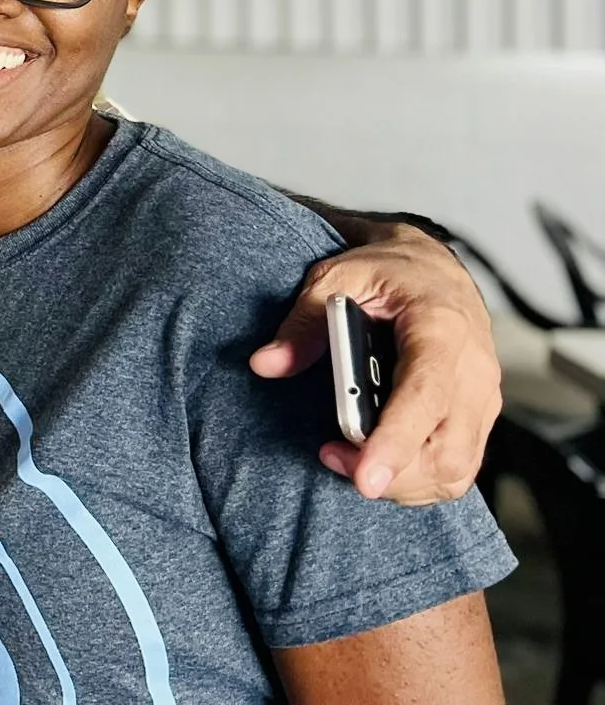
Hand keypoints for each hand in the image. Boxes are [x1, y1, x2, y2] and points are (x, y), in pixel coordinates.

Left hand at [251, 224, 499, 505]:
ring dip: (399, 482)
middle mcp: (474, 370)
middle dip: (389, 473)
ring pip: (453, 469)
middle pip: (444, 451)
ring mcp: (483, 398)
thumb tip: (267, 363)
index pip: (425, 398)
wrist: (434, 268)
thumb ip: (303, 322)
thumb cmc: (390, 270)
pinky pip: (458, 468)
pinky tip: (377, 460)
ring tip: (346, 455)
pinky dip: (416, 479)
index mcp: (441, 330)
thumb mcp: (338, 277)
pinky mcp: (479, 417)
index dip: (395, 443)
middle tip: (332, 454)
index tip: (364, 478)